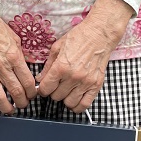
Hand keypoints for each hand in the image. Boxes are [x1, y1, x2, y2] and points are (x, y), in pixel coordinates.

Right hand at [0, 8, 37, 114]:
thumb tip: (26, 72)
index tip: (33, 94)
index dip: (33, 92)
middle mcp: (2, 66)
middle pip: (16, 92)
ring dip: (7, 108)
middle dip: (23, 102)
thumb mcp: (15, 39)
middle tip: (24, 103)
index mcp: (14, 57)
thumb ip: (20, 57)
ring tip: (11, 109)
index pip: (28, 82)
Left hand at [37, 0, 135, 114]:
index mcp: (61, 66)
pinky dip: (78, 106)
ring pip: (69, 103)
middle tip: (57, 85)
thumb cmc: (78, 37)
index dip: (42, 89)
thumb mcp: (57, 47)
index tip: (45, 87)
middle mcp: (73, 77)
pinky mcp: (96, 85)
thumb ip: (47, 66)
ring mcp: (86, 82)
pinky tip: (75, 99)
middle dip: (54, 92)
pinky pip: (85, 105)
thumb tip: (40, 79)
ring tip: (66, 91)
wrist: (99, 34)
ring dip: (65, 98)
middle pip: (56, 97)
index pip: (45, 89)